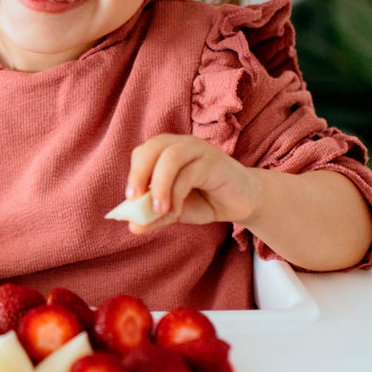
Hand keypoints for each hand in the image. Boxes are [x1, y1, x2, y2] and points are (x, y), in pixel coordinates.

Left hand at [124, 134, 260, 234]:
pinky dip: (178, 193)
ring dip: (159, 185)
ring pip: (170, 158)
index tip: (129, 199)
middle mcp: (181, 144)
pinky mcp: (215, 161)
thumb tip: (132, 226)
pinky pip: (190, 173)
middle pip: (152, 148)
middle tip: (134, 199)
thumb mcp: (175, 211)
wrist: (242, 203)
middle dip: (139, 173)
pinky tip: (177, 211)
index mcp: (166, 150)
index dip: (133, 173)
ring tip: (159, 210)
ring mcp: (198, 150)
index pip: (143, 153)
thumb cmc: (205, 200)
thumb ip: (154, 216)